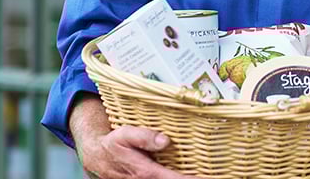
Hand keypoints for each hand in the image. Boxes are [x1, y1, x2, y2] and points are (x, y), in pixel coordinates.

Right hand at [71, 93, 198, 178]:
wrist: (98, 155)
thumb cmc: (113, 144)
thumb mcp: (125, 135)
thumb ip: (145, 137)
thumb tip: (166, 140)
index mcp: (145, 171)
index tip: (206, 177)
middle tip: (211, 175)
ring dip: (184, 178)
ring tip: (203, 174)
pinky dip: (174, 176)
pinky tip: (186, 172)